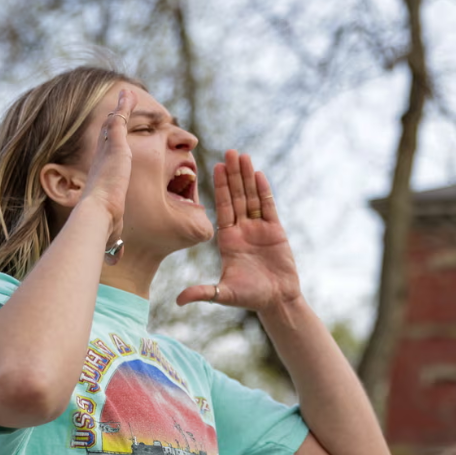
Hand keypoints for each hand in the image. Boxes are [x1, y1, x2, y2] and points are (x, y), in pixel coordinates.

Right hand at [80, 88, 135, 256]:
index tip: (120, 146)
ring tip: (127, 95)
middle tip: (121, 110)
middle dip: (115, 124)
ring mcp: (107, 153)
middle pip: (109, 138)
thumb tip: (115, 261)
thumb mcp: (114, 232)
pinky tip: (129, 93)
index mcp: (103, 180)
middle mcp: (102, 163)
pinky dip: (124, 107)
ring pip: (113, 125)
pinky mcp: (115, 146)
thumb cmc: (103, 229)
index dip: (114, 151)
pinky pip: (120, 120)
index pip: (109, 161)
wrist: (97, 218)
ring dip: (120, 110)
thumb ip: (115, 243)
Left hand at [177, 150, 301, 311]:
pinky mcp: (275, 231)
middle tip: (228, 152)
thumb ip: (203, 293)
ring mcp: (259, 229)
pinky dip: (263, 190)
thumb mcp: (224, 294)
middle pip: (236, 196)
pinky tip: (258, 174)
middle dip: (232, 175)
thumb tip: (178, 301)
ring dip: (247, 177)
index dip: (219, 187)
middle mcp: (242, 230)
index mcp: (228, 239)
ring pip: (251, 197)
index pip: (222, 207)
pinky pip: (268, 207)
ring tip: (243, 156)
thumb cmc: (250, 298)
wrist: (277, 300)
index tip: (214, 167)